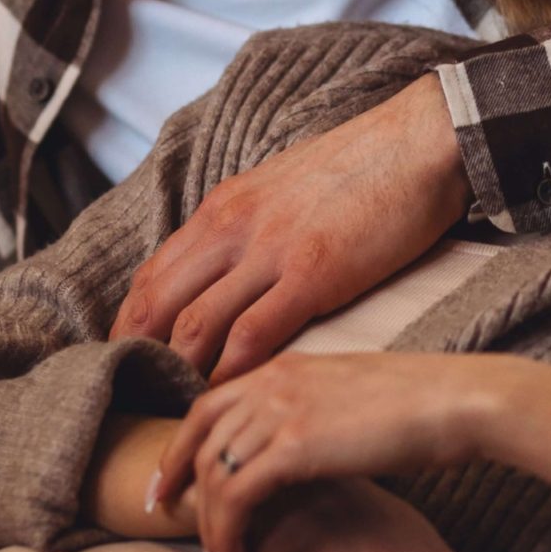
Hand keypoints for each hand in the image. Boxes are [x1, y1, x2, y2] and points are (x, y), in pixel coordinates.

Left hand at [109, 75, 470, 382]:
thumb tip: (228, 271)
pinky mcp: (313, 274)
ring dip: (181, 373)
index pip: (150, 276)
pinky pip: (252, 334)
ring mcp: (270, 250)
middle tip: (143, 400)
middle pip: (157, 305)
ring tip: (181, 411)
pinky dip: (231, 372)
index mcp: (223, 207)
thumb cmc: (363, 168)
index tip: (131, 365)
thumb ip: (248, 227)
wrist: (421, 140)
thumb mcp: (283, 187)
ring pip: (194, 325)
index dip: (129, 328)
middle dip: (141, 359)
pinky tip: (230, 396)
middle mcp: (233, 227)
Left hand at [150, 351, 514, 551]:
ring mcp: (281, 409)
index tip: (172, 481)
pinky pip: (236, 497)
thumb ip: (320, 414)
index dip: (183, 444)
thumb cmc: (426, 404)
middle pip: (200, 435)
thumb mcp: (357, 398)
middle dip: (176, 480)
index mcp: (289, 366)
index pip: (211, 403)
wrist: (458, 398)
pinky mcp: (295, 445)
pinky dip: (227, 536)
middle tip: (164, 519)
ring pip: (215, 473)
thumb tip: (310, 449)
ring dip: (210, 527)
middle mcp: (275, 381)